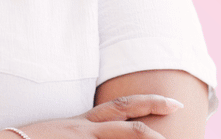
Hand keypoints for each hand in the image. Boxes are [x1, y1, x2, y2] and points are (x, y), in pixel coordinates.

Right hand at [17, 94, 183, 137]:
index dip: (142, 103)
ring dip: (144, 133)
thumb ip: (82, 132)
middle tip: (177, 105)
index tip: (166, 104)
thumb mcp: (61, 134)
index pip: (117, 106)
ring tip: (166, 136)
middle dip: (152, 106)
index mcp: (83, 122)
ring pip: (122, 131)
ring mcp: (82, 136)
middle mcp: (86, 126)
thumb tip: (97, 134)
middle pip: (124, 110)